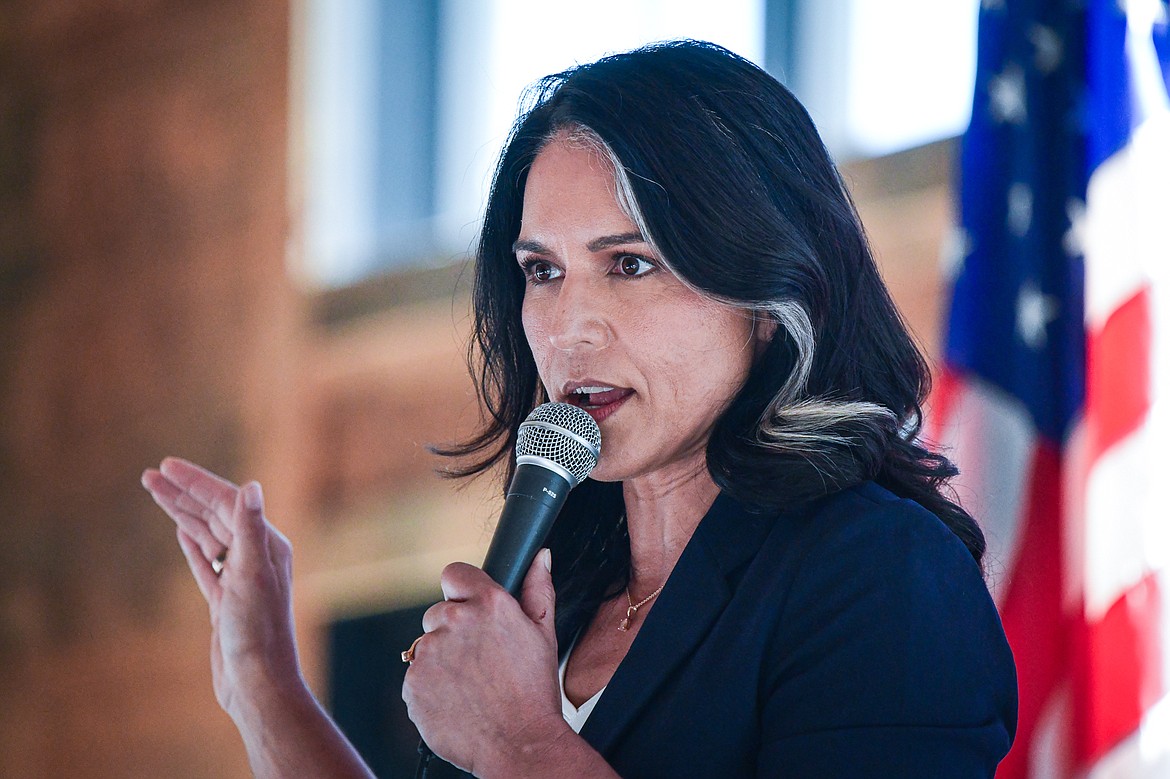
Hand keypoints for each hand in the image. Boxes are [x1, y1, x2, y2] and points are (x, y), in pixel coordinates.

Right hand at [141, 457, 302, 721]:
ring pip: (207, 536)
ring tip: (156, 493)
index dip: (197, 483)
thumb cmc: (257, 630)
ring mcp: (238, 579)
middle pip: (215, 515)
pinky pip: (207, 564)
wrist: (257, 682)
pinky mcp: (225, 601)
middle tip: (150, 474)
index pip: (227, 502)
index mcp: (265, 545)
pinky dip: (194, 545)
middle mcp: (255, 557)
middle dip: (184, 493)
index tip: (166, 466)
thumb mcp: (251, 574)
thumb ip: (249, 529)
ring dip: (183, 514)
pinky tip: (182, 532)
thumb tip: (252, 485)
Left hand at [402, 550, 569, 775]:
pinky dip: (431, 688)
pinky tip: (457, 700)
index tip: (470, 609)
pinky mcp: (412, 683)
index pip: (454, 573)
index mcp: (489, 604)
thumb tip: (541, 557)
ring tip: (471, 685)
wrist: (519, 746)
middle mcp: (455, 622)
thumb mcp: (545, 635)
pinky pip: (416, 677)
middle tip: (480, 661)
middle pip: (439, 613)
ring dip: (442, 661)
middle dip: (454, 633)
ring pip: (427, 647)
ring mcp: (429, 653)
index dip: (462, 591)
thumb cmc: (534, 693)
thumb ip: (538, 588)